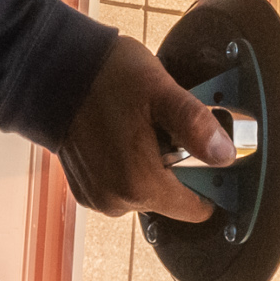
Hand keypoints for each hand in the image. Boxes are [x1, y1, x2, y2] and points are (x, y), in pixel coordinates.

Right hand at [57, 36, 228, 223]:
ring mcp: (98, 198)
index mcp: (139, 184)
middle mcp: (116, 201)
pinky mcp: (86, 190)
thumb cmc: (107, 77)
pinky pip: (124, 187)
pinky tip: (122, 137)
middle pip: (171, 199)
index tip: (200, 151)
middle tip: (164, 129)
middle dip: (176, 168)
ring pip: (148, 192)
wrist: (54, 71)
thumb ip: (195, 125)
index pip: (197, 209)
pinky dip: (129, 167)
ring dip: (152, 167)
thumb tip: (225, 155)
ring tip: (140, 129)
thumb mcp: (162, 92)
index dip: (207, 180)